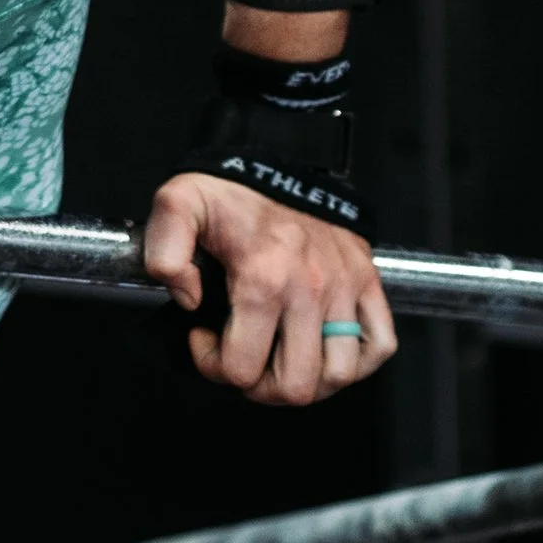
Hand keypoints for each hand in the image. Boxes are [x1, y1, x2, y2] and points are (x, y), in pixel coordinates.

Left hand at [142, 169, 395, 405]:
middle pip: (294, 386)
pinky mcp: (367, 282)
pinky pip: (379, 345)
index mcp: (263, 277)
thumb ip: (164, 252)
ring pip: (337, 376)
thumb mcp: (178, 205)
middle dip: (259, 385)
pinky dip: (355, 362)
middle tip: (242, 358)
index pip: (240, 367)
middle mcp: (310, 288)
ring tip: (279, 358)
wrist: (281, 156)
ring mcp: (345, 287)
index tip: (204, 338)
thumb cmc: (231, 190)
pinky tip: (322, 350)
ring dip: (306, 381)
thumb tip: (188, 300)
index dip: (212, 364)